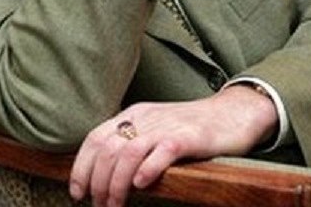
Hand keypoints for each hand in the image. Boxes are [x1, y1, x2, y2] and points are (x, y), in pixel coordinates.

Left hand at [69, 86, 277, 206]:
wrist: (233, 113)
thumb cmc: (192, 128)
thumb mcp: (155, 129)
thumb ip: (132, 144)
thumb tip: (103, 175)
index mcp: (134, 115)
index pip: (95, 138)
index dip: (81, 167)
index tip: (78, 192)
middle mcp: (146, 118)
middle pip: (108, 148)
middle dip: (98, 182)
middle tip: (99, 205)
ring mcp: (168, 126)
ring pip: (129, 152)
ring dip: (117, 183)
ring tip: (115, 204)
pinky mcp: (190, 137)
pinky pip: (164, 150)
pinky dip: (148, 168)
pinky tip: (141, 184)